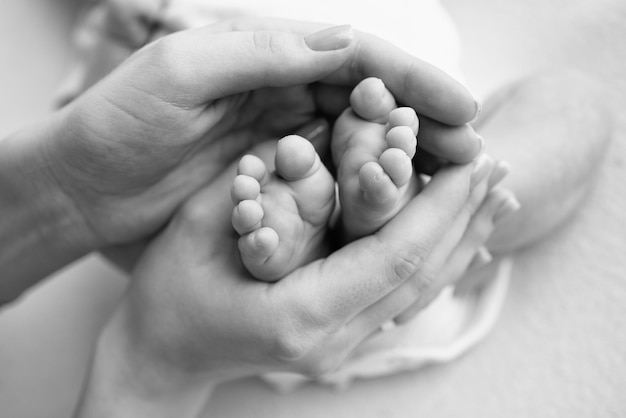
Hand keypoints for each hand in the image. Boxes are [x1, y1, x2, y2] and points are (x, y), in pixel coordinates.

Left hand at [48, 18, 479, 252]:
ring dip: (406, 164)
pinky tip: (400, 209)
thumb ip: (261, 55)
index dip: (414, 81)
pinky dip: (368, 194)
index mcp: (269, 56)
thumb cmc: (120, 119)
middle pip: (371, 104)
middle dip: (425, 125)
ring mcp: (282, 141)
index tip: (464, 106)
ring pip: (359, 147)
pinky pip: (332, 185)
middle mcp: (284, 94)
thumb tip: (346, 46)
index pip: (357, 61)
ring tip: (453, 184)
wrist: (83, 183)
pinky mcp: (274, 184)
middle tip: (476, 152)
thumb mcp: (183, 72)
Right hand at [76, 149, 500, 416]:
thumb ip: (253, 184)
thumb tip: (308, 139)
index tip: (471, 163)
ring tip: (494, 198)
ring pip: (418, 292)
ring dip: (458, 240)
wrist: (162, 356)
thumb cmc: (167, 297)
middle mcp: (332, 340)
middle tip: (497, 168)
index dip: (438, 208)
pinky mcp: (340, 337)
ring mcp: (340, 345)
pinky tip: (457, 238)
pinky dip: (434, 262)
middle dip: (461, 218)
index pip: (393, 258)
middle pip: (419, 276)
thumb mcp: (196, 230)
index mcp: (300, 316)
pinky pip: (400, 299)